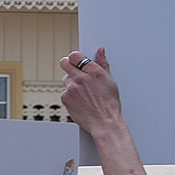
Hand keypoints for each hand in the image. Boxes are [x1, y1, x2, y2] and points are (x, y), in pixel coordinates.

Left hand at [61, 48, 151, 174]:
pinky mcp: (65, 98)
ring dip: (70, 82)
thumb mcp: (110, 81)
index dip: (74, 57)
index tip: (76, 60)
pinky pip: (64, 92)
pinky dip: (70, 94)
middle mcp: (81, 78)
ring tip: (82, 91)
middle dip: (67, 64)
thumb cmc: (110, 103)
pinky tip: (80, 100)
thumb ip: (103, 64)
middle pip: (64, 62)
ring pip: (64, 79)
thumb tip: (100, 51)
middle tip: (72, 69)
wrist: (104, 122)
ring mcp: (72, 88)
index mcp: (94, 72)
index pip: (75, 55)